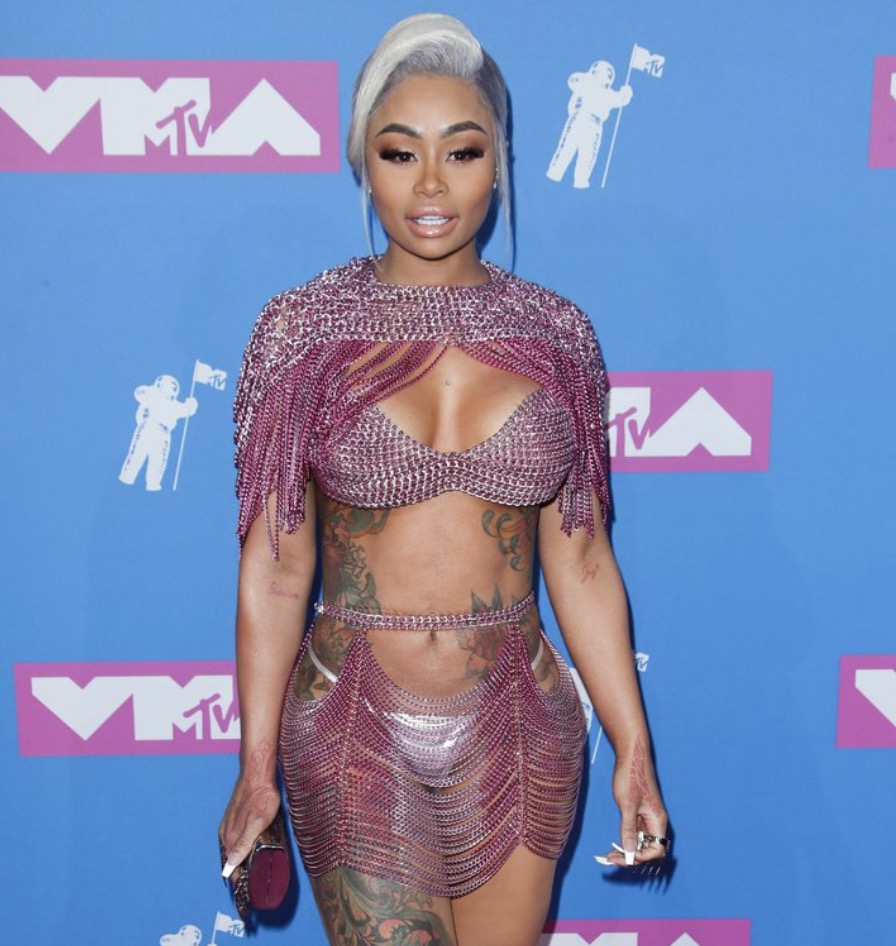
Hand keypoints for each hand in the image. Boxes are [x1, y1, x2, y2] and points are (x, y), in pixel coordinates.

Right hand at [218, 776, 281, 883]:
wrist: (256, 774)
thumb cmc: (261, 796)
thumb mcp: (258, 821)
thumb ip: (245, 843)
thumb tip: (232, 864)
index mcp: (231, 837)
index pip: (231, 867)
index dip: (238, 880)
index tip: (246, 891)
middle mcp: (226, 833)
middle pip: (230, 860)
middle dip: (238, 872)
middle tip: (250, 882)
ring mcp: (228, 825)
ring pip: (230, 850)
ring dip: (237, 860)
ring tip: (248, 870)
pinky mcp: (232, 818)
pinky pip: (233, 839)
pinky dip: (238, 848)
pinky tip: (245, 849)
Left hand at [596, 736, 667, 868]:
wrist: (631, 755)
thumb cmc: (631, 776)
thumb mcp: (627, 804)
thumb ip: (628, 828)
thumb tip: (629, 852)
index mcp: (657, 820)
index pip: (656, 851)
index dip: (641, 858)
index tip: (623, 857)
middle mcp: (655, 822)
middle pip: (648, 849)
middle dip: (631, 857)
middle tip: (611, 860)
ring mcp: (647, 818)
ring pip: (640, 842)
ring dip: (627, 850)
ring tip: (609, 855)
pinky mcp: (640, 813)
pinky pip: (635, 833)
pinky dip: (626, 840)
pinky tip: (614, 844)